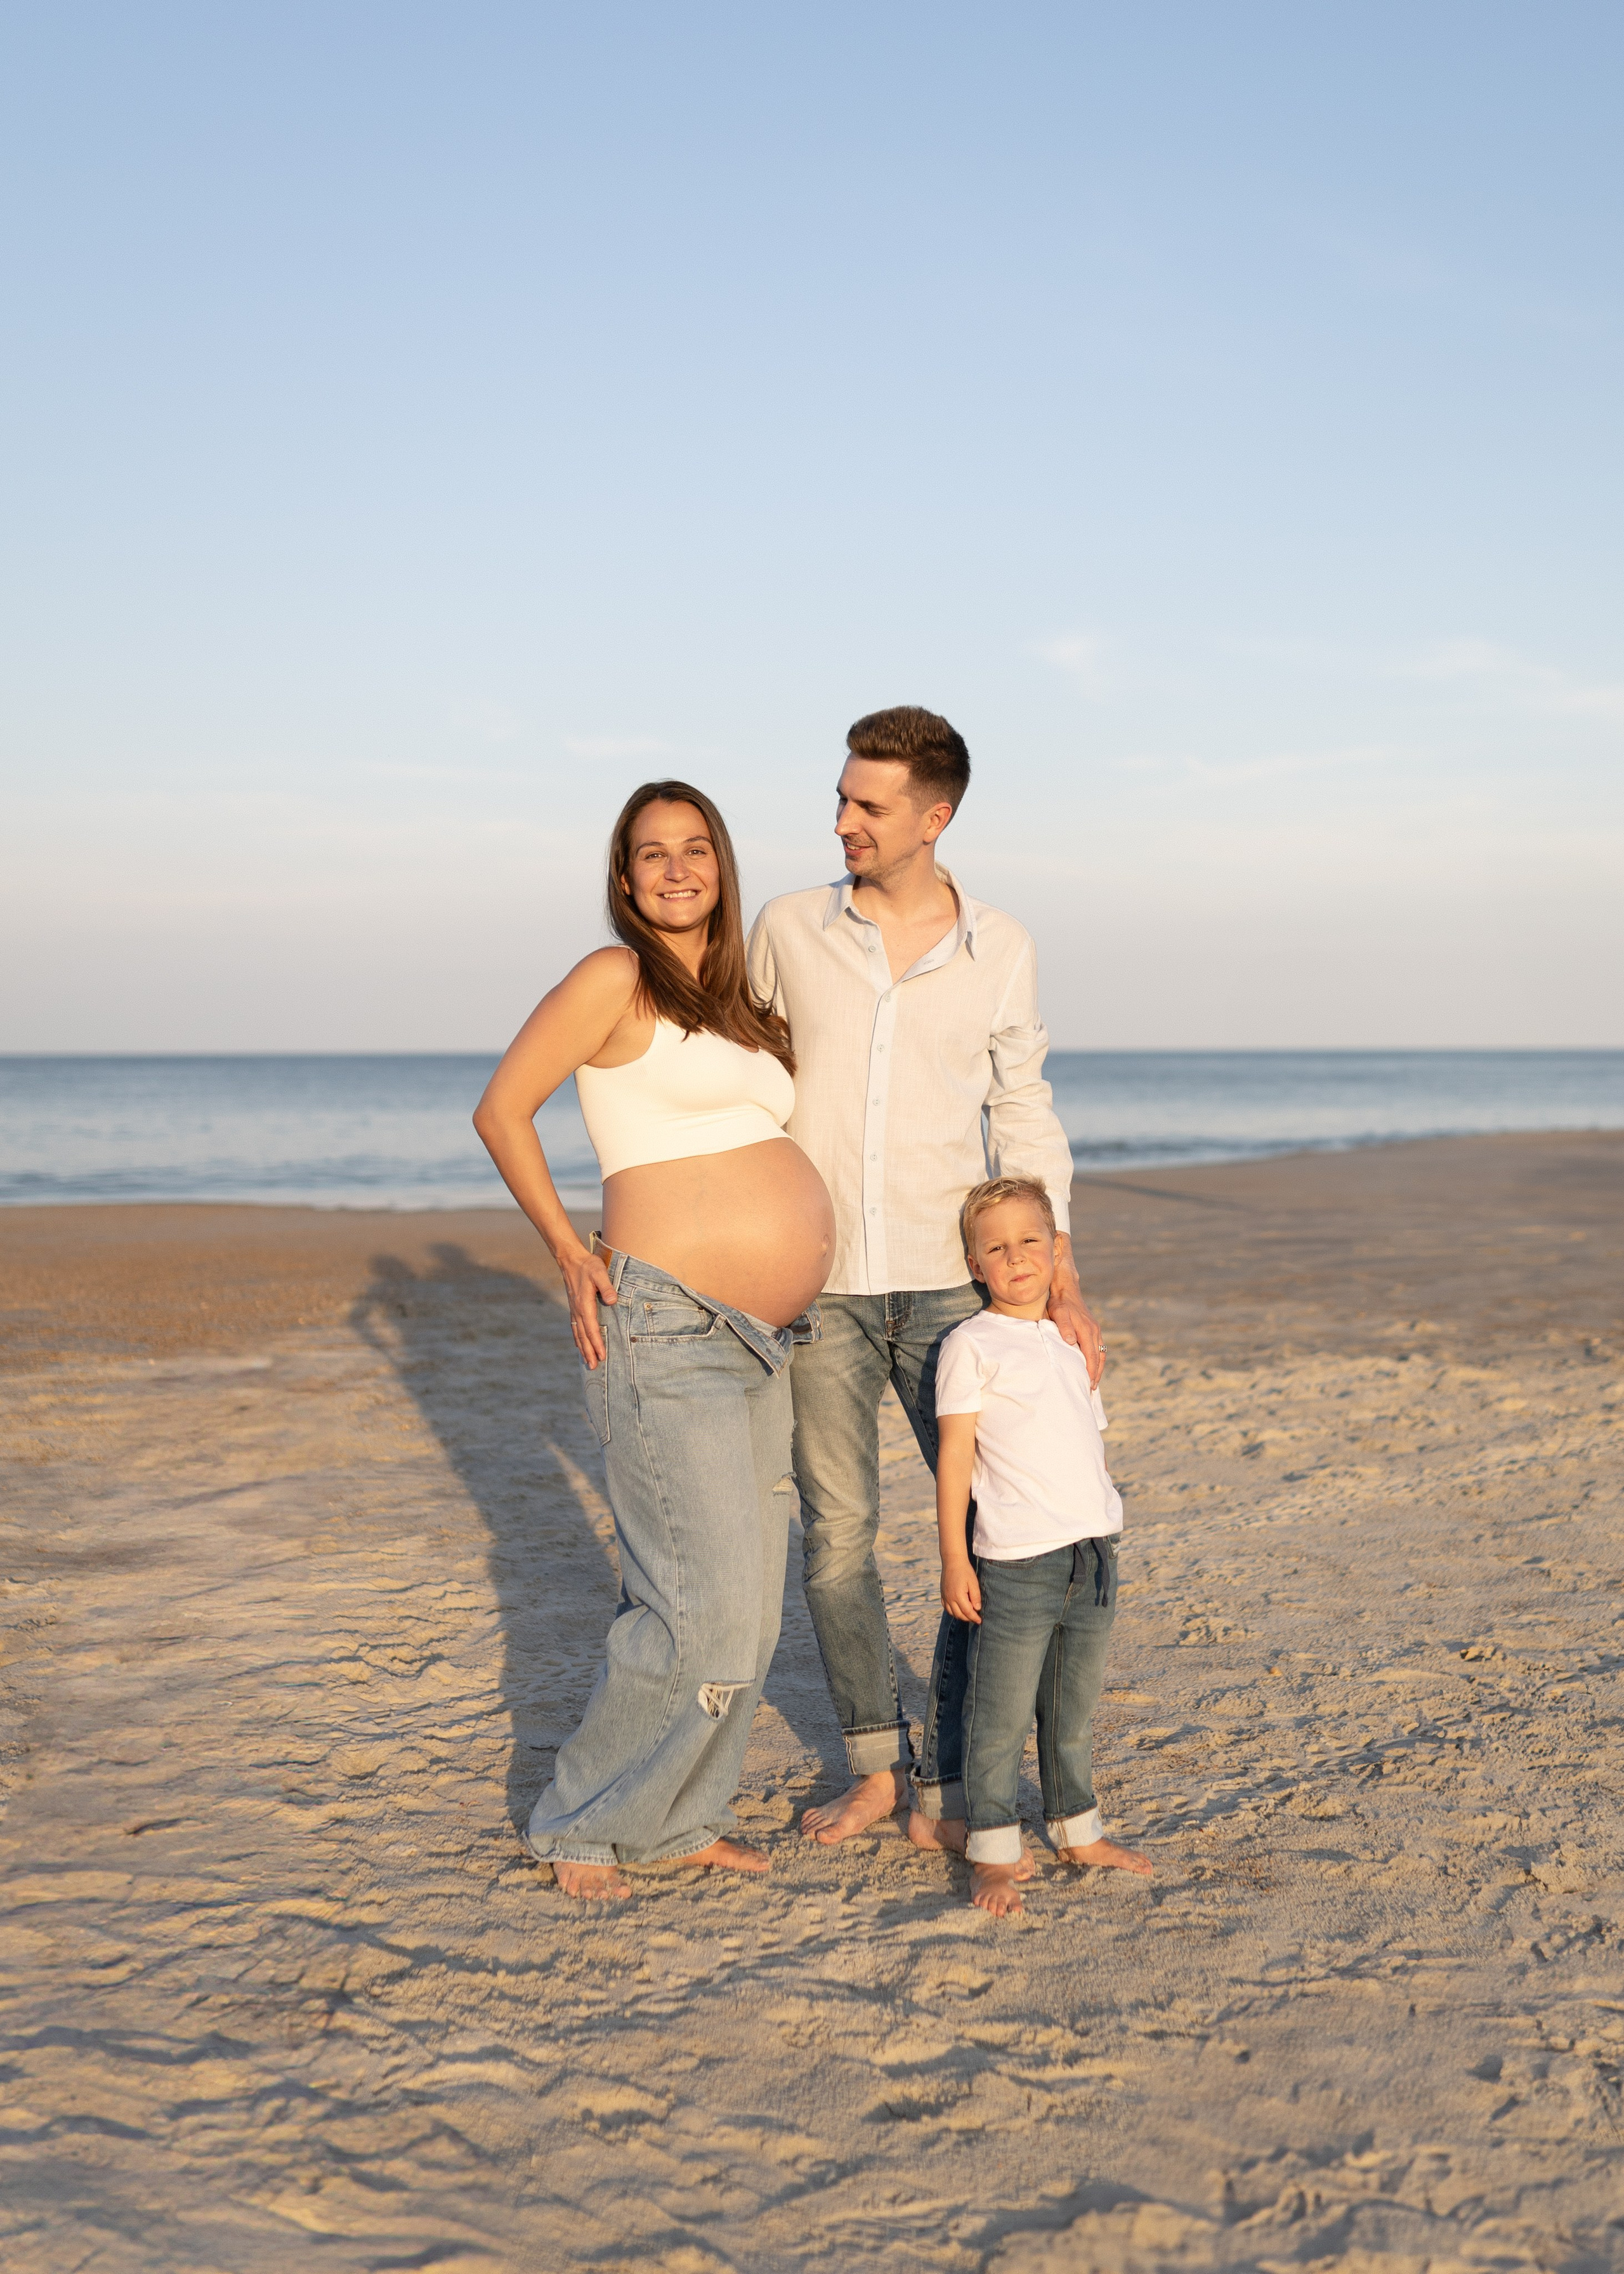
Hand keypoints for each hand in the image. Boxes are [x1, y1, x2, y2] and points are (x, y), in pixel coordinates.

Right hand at [561, 1246, 616, 1366]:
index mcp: (584, 1304)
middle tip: (593, 1367)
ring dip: (583, 1349)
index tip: (602, 1356)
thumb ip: (606, 1286)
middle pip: (583, 1336)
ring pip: (578, 1334)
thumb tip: (612, 1301)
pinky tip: (580, 1345)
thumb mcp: (600, 1272)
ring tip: (587, 1362)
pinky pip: (575, 1327)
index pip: (592, 1328)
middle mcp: (577, 1310)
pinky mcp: (574, 1307)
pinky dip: (578, 1339)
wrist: (571, 1259)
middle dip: (589, 1352)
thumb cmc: (588, 1265)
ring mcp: (574, 1309)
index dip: (597, 1343)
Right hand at [941, 1559, 981, 1624]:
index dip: (974, 1618)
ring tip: (968, 1614)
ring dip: (960, 1616)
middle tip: (976, 1618)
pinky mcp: (942, 1594)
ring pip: (952, 1613)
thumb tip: (977, 1609)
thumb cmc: (965, 1570)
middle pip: (959, 1614)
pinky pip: (946, 1608)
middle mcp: (950, 1598)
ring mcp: (945, 1596)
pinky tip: (958, 1609)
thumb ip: (975, 1597)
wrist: (952, 1561)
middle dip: (968, 1618)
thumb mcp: (973, 1582)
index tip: (980, 1621)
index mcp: (958, 1595)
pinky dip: (952, 1611)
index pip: (967, 1612)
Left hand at [1047, 1240, 1103, 1385]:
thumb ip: (1064, 1327)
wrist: (1066, 1287)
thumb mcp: (1059, 1313)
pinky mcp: (1092, 1328)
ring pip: (1100, 1353)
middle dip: (1096, 1374)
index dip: (1090, 1371)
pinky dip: (1097, 1359)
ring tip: (1093, 1382)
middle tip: (1090, 1389)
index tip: (1088, 1384)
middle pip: (1098, 1357)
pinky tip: (1092, 1366)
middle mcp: (1094, 1331)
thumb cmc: (1059, 1302)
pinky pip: (1098, 1347)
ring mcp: (1095, 1329)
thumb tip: (1071, 1342)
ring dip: (1098, 1368)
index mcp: (1087, 1330)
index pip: (1091, 1356)